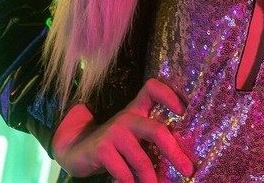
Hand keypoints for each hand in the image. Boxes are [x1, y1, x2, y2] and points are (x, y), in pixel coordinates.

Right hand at [52, 78, 194, 181]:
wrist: (75, 151)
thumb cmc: (113, 145)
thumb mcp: (132, 136)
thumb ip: (150, 138)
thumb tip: (181, 160)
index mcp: (136, 110)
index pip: (152, 89)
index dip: (169, 94)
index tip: (183, 110)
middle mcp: (126, 117)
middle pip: (157, 130)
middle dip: (175, 153)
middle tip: (188, 170)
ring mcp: (113, 132)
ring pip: (142, 159)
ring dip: (152, 179)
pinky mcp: (102, 149)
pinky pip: (124, 171)